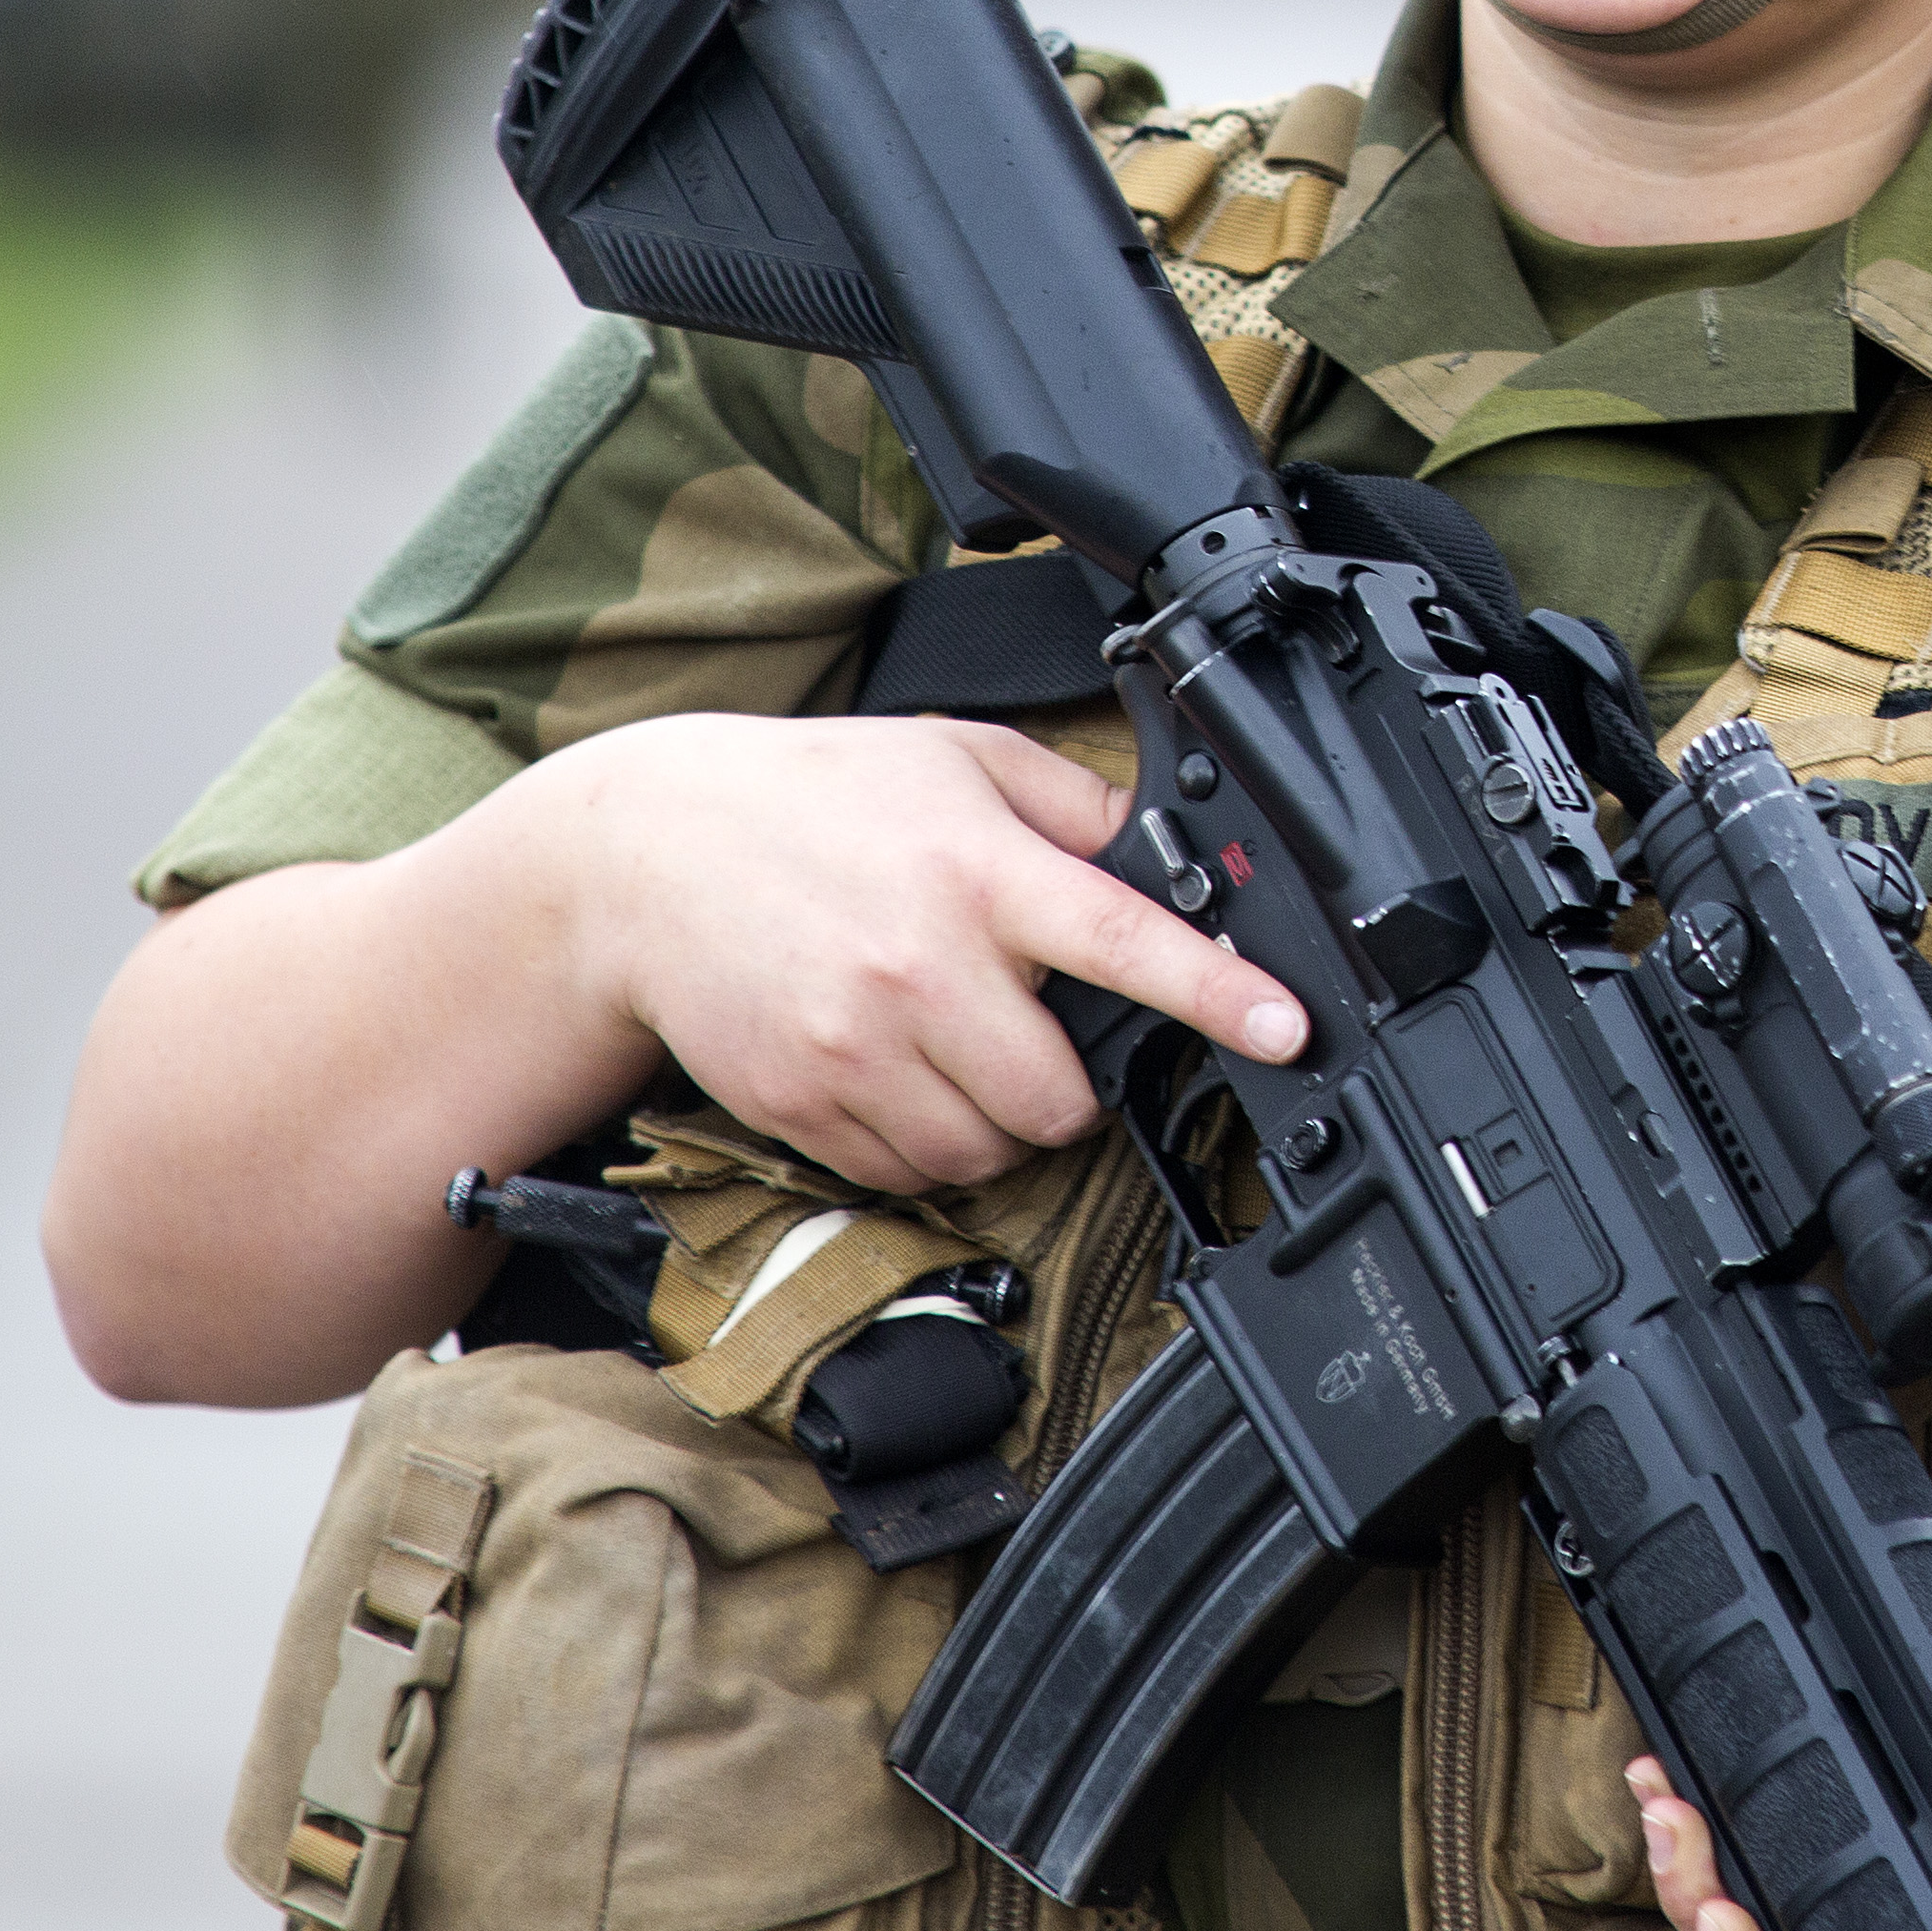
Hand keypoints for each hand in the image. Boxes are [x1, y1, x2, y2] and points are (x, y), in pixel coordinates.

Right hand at [492, 712, 1306, 1190]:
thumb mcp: (958, 759)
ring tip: (962, 1044)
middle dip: (1073, 1081)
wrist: (643, 856)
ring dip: (1002, 1119)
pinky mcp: (804, 1103)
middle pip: (1062, 1095)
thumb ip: (1072, 809)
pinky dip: (928, 1143)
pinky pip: (911, 1171)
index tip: (1288, 1029)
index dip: (1220, 993)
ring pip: (991, 1149)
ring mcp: (857, 1047)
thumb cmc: (815, 798)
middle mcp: (922, 967)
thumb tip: (1171, 854)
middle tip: (1035, 1027)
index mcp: (980, 872)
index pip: (1127, 943)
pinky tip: (900, 1072)